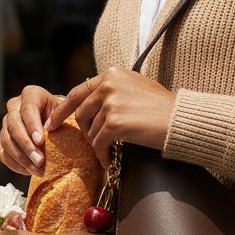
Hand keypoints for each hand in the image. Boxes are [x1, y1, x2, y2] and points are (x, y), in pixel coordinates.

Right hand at [0, 85, 62, 175]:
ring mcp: (6, 124)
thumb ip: (61, 116)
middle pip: (14, 125)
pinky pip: (3, 153)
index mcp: (31, 94)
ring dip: (21, 157)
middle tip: (40, 161)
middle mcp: (14, 106)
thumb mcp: (66, 112)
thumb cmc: (63, 117)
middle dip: (27, 145)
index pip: (28, 109)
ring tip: (37, 169)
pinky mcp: (3, 140)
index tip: (40, 141)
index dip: (32, 125)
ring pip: (6, 140)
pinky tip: (29, 170)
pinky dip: (15, 164)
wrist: (55, 125)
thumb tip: (51, 129)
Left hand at [46, 68, 176, 166]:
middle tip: (86, 144)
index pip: (78, 91)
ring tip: (107, 152)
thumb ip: (115, 89)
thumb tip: (95, 100)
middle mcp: (108, 84)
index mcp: (112, 74)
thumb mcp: (137, 87)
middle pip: (81, 112)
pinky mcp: (114, 122)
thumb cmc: (164, 107)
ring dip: (97, 144)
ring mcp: (110, 103)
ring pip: (91, 130)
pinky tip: (108, 160)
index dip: (63, 109)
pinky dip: (102, 155)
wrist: (182, 119)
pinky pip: (99, 143)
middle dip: (84, 131)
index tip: (53, 122)